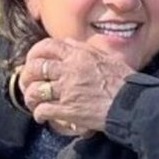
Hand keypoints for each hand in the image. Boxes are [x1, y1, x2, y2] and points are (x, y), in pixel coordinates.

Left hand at [19, 38, 133, 133]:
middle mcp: (69, 70)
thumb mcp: (106, 57)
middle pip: (35, 68)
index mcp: (78, 55)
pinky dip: (39, 114)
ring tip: (33, 102)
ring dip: (30, 97)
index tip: (32, 61)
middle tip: (28, 83)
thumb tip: (67, 42)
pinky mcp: (68, 109)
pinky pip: (43, 110)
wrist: (131, 104)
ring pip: (35, 90)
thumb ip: (84, 49)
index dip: (34, 54)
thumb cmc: (124, 82)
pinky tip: (41, 116)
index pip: (46, 47)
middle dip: (27, 76)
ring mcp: (67, 90)